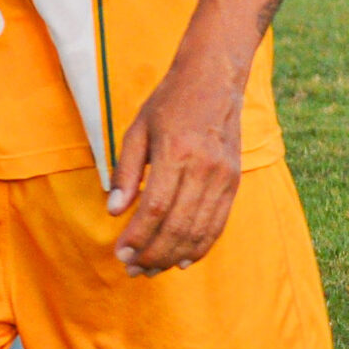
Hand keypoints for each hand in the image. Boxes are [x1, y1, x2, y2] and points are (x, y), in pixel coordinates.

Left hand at [105, 55, 244, 277]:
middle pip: (178, 225)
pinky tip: (181, 260)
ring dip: (173, 256)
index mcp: (176, 151)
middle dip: (152, 254)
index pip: (155, 208)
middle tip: (132, 269)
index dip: (137, 237)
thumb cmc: (169, 102)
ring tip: (151, 270)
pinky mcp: (234, 181)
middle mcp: (204, 167)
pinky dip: (200, 247)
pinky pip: (218, 224)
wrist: (214, 79)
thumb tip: (113, 212)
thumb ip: (126, 171)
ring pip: (199, 230)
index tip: (120, 254)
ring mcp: (223, 176)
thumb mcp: (138, 129)